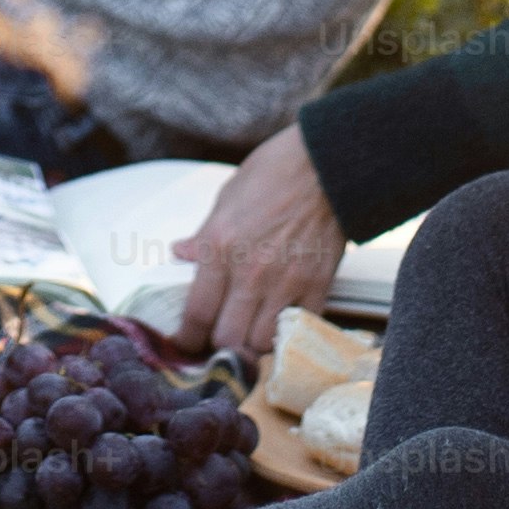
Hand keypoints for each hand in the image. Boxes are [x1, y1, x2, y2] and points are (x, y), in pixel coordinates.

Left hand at [170, 127, 343, 355]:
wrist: (328, 163)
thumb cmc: (275, 173)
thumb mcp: (227, 199)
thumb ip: (204, 235)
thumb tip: (180, 254)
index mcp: (220, 247)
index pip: (196, 314)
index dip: (187, 339)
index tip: (185, 343)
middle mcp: (250, 272)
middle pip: (227, 339)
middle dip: (218, 345)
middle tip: (216, 339)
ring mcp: (287, 282)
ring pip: (262, 343)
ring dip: (252, 343)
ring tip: (248, 332)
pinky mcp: (317, 285)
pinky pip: (298, 327)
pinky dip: (286, 331)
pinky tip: (279, 322)